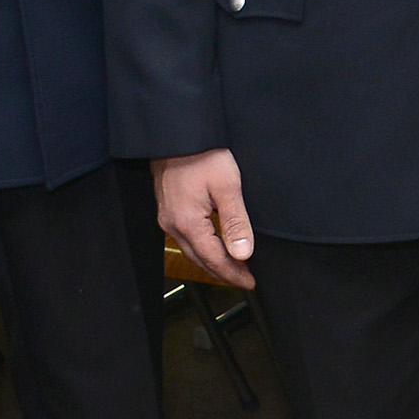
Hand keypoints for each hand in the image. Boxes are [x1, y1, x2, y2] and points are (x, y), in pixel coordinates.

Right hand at [153, 148, 255, 289]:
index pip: (214, 259)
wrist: (177, 135)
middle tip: (244, 280)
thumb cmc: (202, 154)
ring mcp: (168, 218)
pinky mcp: (168, 209)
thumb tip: (243, 254)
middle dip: (223, 273)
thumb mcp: (227, 186)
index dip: (234, 274)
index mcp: (188, 223)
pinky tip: (213, 246)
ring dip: (212, 262)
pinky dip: (202, 248)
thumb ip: (235, 222)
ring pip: (192, 251)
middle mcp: (173, 225)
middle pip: (201, 259)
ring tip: (233, 268)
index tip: (250, 283)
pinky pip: (186, 238)